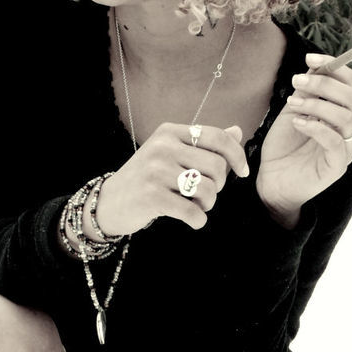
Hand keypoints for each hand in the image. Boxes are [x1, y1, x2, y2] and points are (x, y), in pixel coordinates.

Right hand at [95, 123, 248, 234]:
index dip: (236, 155)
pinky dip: (198, 220)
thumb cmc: (146, 178)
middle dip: (218, 186)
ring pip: (207, 190)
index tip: (242, 172)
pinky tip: (193, 220)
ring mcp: (155, 171)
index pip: (217, 137)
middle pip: (216, 167)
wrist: (109, 202)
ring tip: (195, 206)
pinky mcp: (151, 196)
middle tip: (206, 194)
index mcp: (169, 132)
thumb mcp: (171, 153)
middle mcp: (162, 147)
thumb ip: (204, 143)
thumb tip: (238, 131)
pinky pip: (192, 211)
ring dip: (207, 205)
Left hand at [256, 54, 351, 221]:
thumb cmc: (283, 146)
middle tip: (297, 81)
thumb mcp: (293, 110)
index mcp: (340, 112)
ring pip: (346, 118)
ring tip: (292, 105)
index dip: (334, 66)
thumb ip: (306, 90)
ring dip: (317, 104)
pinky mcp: (337, 167)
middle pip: (351, 97)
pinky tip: (298, 123)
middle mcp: (347, 129)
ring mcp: (345, 148)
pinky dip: (317, 128)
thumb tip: (315, 63)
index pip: (349, 83)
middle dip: (324, 84)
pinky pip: (336, 143)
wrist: (271, 180)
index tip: (310, 57)